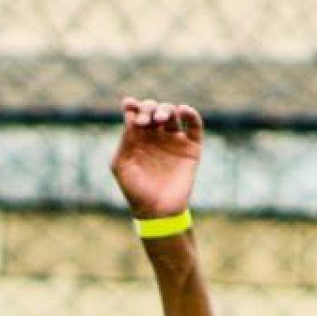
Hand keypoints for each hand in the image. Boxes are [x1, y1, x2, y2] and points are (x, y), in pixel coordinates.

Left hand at [111, 97, 202, 219]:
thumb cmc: (135, 190)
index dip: (133, 106)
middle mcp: (156, 136)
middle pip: (155, 110)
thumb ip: (125, 141)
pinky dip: (191, 114)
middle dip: (149, 109)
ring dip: (166, 110)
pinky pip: (194, 125)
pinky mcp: (191, 148)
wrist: (158, 211)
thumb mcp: (121, 165)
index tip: (128, 104)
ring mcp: (174, 141)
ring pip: (173, 114)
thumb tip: (131, 115)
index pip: (137, 115)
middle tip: (146, 121)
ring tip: (160, 118)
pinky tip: (183, 110)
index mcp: (138, 139)